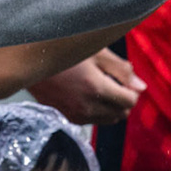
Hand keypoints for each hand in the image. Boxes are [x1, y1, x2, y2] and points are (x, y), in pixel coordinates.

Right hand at [26, 49, 144, 125]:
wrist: (29, 62)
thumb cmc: (63, 50)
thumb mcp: (95, 52)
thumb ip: (121, 69)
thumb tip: (142, 88)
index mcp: (96, 88)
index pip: (130, 100)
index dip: (131, 89)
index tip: (122, 77)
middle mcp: (87, 106)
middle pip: (122, 113)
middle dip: (123, 99)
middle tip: (113, 80)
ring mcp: (76, 115)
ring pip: (109, 120)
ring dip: (112, 106)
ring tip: (101, 86)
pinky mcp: (67, 117)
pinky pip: (93, 121)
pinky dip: (98, 111)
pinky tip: (88, 94)